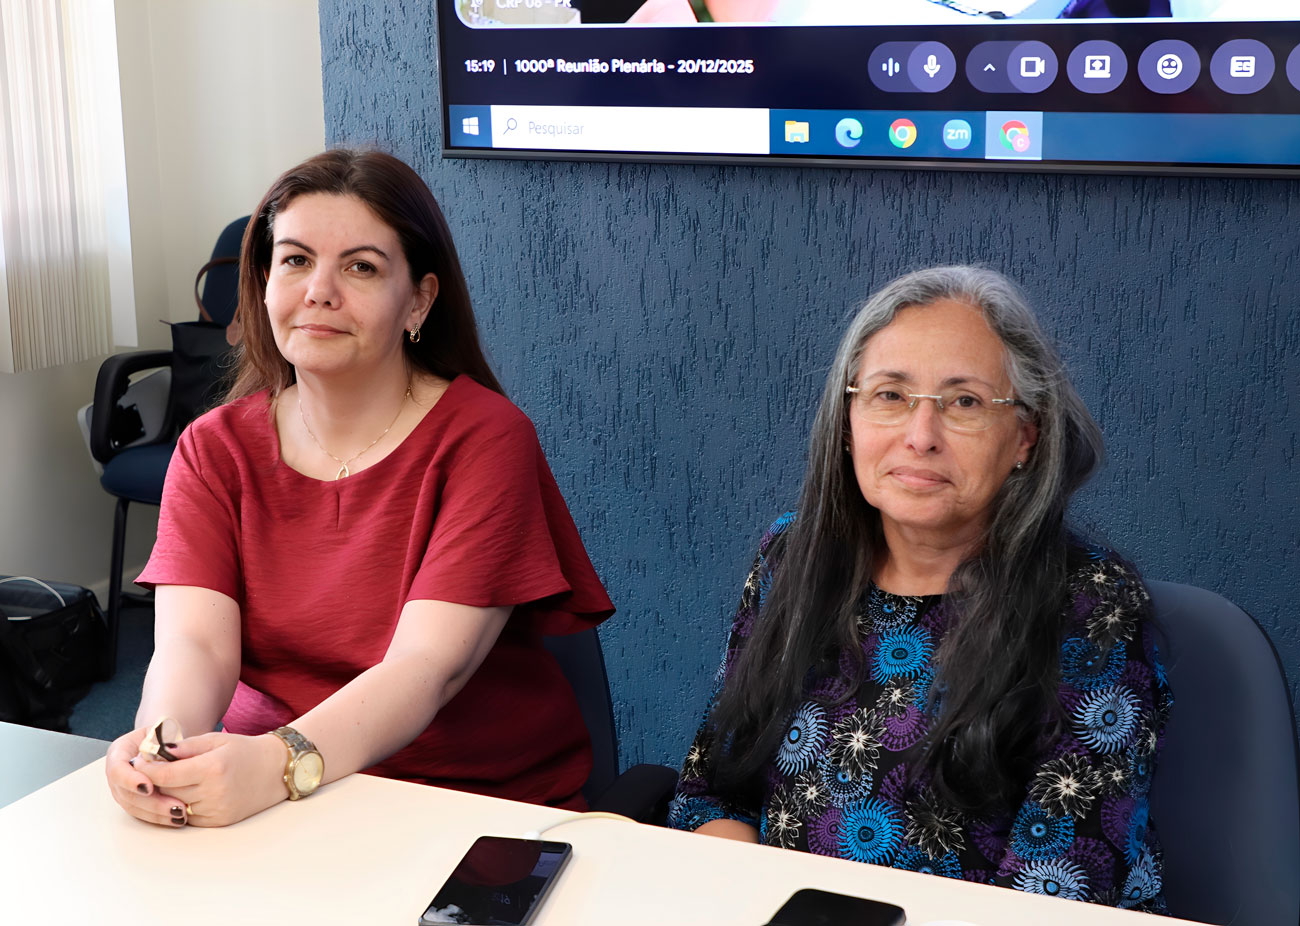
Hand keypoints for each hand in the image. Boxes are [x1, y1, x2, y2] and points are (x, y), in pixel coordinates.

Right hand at [104, 725, 191, 827]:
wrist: (161, 742)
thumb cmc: (162, 735)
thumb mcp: (162, 731)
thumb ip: (161, 741)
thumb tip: (166, 750)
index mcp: (119, 752)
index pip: (117, 770)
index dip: (131, 780)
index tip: (148, 786)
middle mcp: (118, 773)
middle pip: (126, 794)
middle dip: (151, 802)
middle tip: (174, 806)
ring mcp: (123, 789)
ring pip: (134, 807)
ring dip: (157, 814)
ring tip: (179, 815)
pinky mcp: (133, 801)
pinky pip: (143, 813)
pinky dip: (159, 817)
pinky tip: (176, 818)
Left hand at [135, 731, 289, 826]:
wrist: (276, 770)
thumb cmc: (245, 751)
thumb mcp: (216, 740)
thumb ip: (185, 746)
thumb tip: (154, 751)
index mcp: (212, 768)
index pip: (166, 775)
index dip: (147, 769)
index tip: (138, 762)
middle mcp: (214, 792)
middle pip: (167, 792)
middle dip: (154, 782)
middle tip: (146, 771)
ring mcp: (217, 810)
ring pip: (175, 807)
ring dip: (166, 796)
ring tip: (165, 782)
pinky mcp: (219, 822)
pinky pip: (188, 818)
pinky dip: (181, 806)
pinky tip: (183, 793)